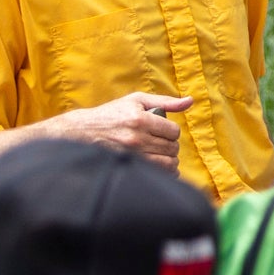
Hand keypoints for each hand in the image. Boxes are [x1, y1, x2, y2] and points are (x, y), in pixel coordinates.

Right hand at [62, 93, 188, 164]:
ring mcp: (131, 155)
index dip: (172, 132)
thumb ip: (165, 101)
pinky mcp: (127, 166)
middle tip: (163, 143)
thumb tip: (190, 101)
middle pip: (171, 148)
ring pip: (167, 164)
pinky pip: (156, 174)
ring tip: (163, 155)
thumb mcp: (137, 100)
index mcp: (140, 119)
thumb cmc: (112, 113)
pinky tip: (159, 167)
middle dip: (171, 146)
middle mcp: (136, 138)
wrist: (82, 131)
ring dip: (170, 160)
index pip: (173, 131)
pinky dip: (163, 173)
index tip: (165, 131)